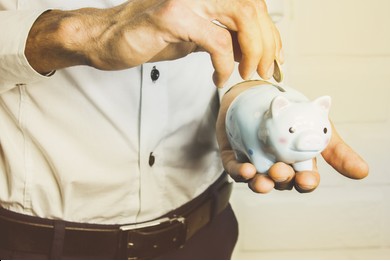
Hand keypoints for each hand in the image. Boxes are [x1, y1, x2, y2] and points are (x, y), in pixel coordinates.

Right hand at [25, 0, 281, 86]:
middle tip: (262, 70)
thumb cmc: (149, 36)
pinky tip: (220, 77)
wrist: (108, 38)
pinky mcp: (173, 16)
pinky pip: (215, 42)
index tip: (273, 57)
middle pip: (253, 7)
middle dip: (266, 44)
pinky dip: (225, 64)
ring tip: (246, 73)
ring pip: (242, 17)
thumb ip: (222, 36)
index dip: (269, 32)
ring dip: (252, 51)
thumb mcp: (194, 35)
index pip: (253, 4)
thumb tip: (248, 49)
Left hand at [216, 81, 368, 192]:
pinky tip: (245, 170)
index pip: (305, 179)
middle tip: (280, 171)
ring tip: (260, 178)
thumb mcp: (319, 128)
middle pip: (281, 181)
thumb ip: (338, 150)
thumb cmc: (292, 115)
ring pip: (259, 180)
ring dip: (260, 183)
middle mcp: (278, 167)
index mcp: (299, 163)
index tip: (307, 179)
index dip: (306, 182)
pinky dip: (240, 173)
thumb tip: (364, 172)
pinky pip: (236, 170)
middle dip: (282, 179)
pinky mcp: (235, 159)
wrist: (260, 95)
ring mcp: (256, 164)